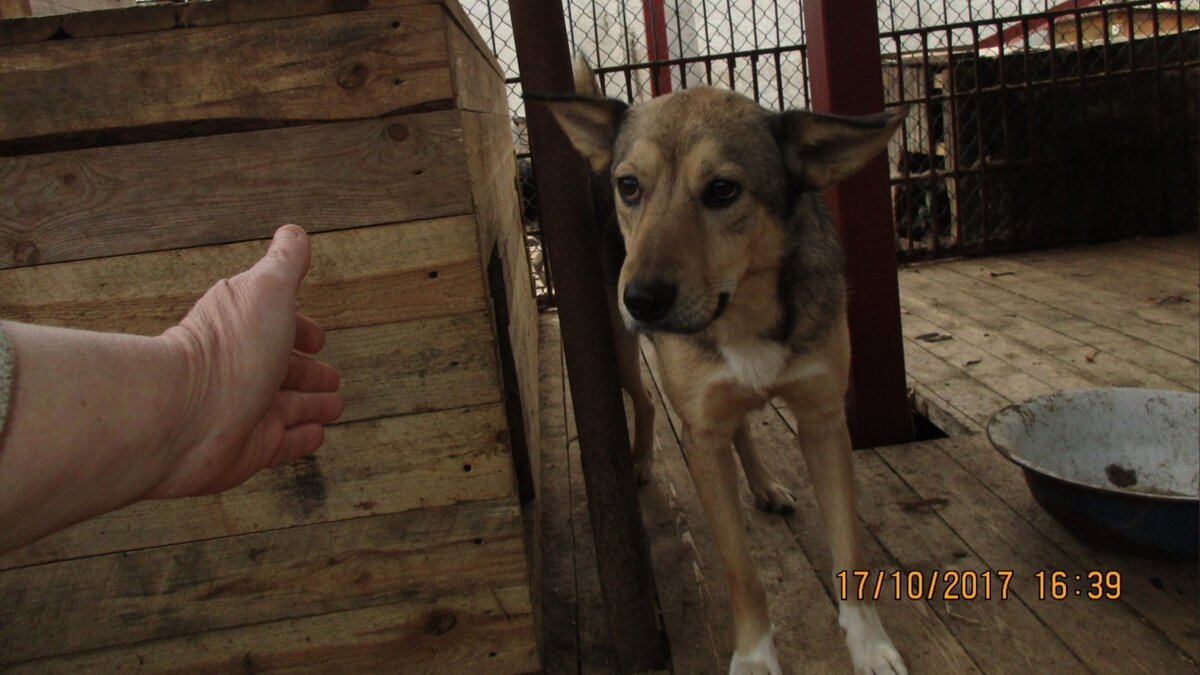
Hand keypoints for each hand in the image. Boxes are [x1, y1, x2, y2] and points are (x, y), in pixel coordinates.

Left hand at [151, 225, 343, 497]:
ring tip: (333, 406)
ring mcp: (247, 412)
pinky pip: (284, 444)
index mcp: (246, 328)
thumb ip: (284, 262)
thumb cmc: (225, 351)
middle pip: (283, 370)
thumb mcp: (266, 290)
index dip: (301, 330)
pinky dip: (302, 440)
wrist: (182, 418)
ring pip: (288, 408)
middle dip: (309, 372)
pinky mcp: (250, 450)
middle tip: (331, 378)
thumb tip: (294, 232)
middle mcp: (244, 369)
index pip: (279, 326)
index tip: (318, 338)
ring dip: (312, 406)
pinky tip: (317, 436)